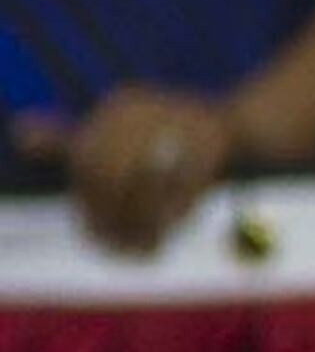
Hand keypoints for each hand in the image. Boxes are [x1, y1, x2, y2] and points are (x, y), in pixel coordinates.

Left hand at [12, 87, 236, 253]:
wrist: (254, 130)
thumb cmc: (180, 144)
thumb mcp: (123, 138)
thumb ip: (74, 144)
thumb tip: (21, 132)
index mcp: (123, 104)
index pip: (86, 159)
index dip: (88, 202)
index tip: (96, 232)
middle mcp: (149, 105)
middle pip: (112, 170)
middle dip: (113, 215)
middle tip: (119, 248)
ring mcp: (185, 117)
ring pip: (147, 179)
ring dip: (146, 218)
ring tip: (147, 245)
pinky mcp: (217, 136)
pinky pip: (187, 183)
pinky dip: (180, 210)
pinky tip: (175, 228)